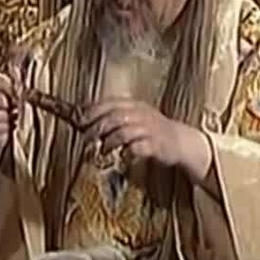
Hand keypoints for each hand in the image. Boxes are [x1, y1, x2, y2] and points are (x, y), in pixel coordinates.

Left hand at [82, 99, 211, 181]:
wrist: (181, 141)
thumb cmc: (152, 130)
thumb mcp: (134, 117)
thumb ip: (113, 117)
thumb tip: (83, 118)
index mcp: (134, 105)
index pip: (109, 103)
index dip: (92, 111)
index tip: (79, 120)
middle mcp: (141, 114)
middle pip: (113, 117)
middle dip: (96, 128)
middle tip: (85, 140)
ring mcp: (149, 129)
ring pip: (123, 132)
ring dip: (108, 142)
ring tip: (100, 151)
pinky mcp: (155, 145)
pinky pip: (137, 148)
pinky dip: (125, 152)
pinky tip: (120, 157)